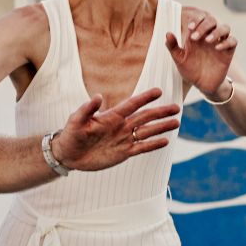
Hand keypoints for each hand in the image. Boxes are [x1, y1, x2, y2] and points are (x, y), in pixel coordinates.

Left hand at [51, 88, 179, 171]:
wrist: (69, 154)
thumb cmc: (71, 134)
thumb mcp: (76, 120)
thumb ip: (87, 109)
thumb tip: (98, 96)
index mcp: (111, 116)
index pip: (132, 105)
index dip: (144, 98)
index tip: (158, 91)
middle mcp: (121, 126)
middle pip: (145, 117)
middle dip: (160, 112)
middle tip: (177, 107)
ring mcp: (123, 139)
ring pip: (147, 131)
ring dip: (161, 127)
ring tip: (176, 122)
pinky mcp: (123, 152)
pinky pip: (141, 148)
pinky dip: (153, 145)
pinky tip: (165, 141)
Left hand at [166, 8, 236, 97]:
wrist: (202, 84)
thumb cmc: (190, 70)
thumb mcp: (179, 58)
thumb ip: (173, 46)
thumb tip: (167, 33)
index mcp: (197, 35)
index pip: (200, 18)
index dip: (196, 19)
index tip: (189, 27)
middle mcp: (209, 36)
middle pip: (212, 20)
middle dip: (204, 25)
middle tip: (195, 37)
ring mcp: (219, 43)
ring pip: (225, 28)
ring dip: (217, 31)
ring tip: (207, 40)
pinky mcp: (228, 52)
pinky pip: (232, 41)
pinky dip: (227, 42)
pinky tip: (217, 48)